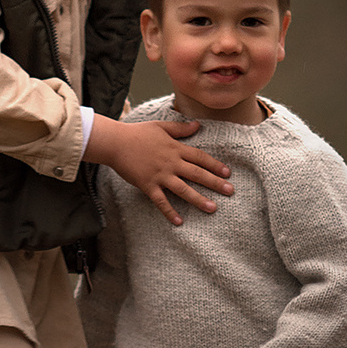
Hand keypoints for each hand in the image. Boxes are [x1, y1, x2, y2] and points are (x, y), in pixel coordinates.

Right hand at [85, 115, 233, 226]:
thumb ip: (180, 128)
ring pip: (183, 189)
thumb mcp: (161, 127)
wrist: (116, 143)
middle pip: (197, 174)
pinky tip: (179, 222)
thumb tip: (198, 125)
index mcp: (175, 148)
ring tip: (212, 208)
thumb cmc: (138, 133)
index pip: (200, 158)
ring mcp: (160, 175)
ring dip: (199, 199)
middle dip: (215, 183)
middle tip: (230, 191)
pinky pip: (161, 201)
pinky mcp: (148, 185)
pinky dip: (169, 212)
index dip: (215, 165)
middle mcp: (171, 163)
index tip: (227, 173)